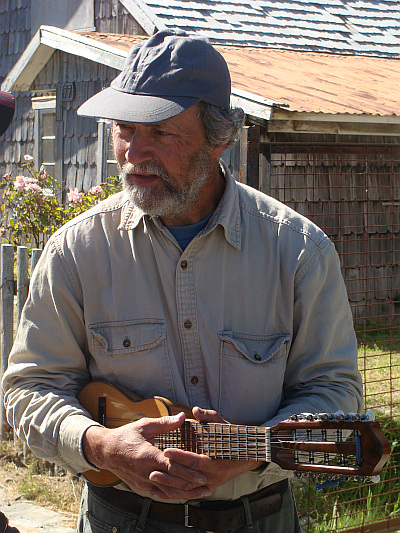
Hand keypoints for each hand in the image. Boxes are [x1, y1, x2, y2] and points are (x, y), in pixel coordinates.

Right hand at [82, 413, 211, 499]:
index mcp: (147, 456)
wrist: (106, 451)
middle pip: (172, 483)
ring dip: (185, 494)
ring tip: (201, 493)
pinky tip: (185, 495)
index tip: (201, 474)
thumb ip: (165, 423)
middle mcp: (145, 473)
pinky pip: (160, 494)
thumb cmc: (125, 436)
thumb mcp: (145, 425)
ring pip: (167, 492)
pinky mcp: (141, 488)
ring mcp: (143, 482)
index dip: (187, 472)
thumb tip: (182, 417)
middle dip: (191, 485)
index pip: (171, 467)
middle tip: (207, 485)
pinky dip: (174, 495)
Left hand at [149, 407, 263, 498]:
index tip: (166, 450)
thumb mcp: (223, 425)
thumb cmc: (234, 438)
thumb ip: (209, 417)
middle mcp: (215, 476)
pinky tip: (158, 491)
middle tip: (152, 469)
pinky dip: (173, 493)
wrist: (248, 456)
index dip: (181, 456)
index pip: (196, 460)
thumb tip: (195, 410)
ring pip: (187, 489)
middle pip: (189, 478)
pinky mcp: (206, 488)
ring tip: (153, 479)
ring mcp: (211, 484)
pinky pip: (188, 493)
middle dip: (170, 473)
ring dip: (169, 485)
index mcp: (218, 461)